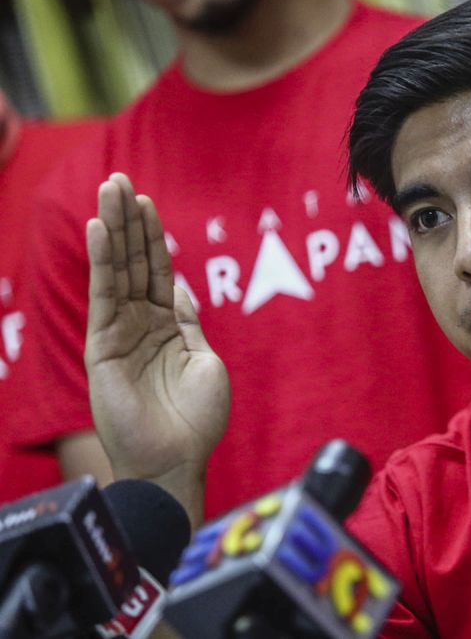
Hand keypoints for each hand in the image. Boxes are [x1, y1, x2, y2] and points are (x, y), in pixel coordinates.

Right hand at [84, 173, 228, 522]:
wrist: (177, 460)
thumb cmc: (197, 420)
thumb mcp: (205, 361)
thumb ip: (189, 325)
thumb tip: (181, 294)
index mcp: (169, 327)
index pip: (158, 272)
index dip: (153, 237)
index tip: (146, 200)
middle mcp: (141, 325)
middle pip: (135, 263)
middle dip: (128, 221)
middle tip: (119, 179)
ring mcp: (120, 333)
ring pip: (116, 271)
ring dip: (112, 229)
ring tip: (108, 190)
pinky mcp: (102, 346)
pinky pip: (103, 295)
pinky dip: (101, 261)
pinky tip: (97, 229)